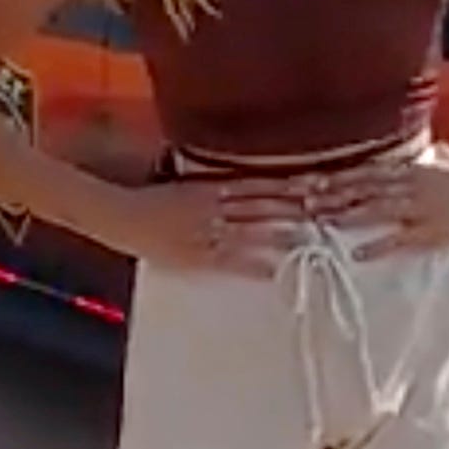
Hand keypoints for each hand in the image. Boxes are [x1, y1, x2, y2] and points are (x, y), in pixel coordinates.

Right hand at [104, 177, 313, 278]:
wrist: (122, 216)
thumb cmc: (153, 198)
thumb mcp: (187, 181)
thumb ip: (213, 180)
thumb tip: (240, 180)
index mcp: (213, 185)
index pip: (259, 183)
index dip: (288, 185)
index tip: (316, 184)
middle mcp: (216, 206)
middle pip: (263, 205)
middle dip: (295, 208)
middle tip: (326, 210)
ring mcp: (209, 232)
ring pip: (254, 231)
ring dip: (283, 234)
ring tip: (312, 237)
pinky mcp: (200, 257)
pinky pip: (234, 261)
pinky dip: (257, 265)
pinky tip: (278, 269)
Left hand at [292, 154, 448, 260]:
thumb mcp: (429, 167)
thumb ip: (404, 168)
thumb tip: (381, 168)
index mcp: (406, 171)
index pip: (363, 173)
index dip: (335, 178)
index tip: (307, 183)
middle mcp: (408, 185)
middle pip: (363, 188)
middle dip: (332, 194)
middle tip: (303, 201)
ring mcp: (418, 208)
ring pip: (377, 208)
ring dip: (348, 213)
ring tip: (322, 220)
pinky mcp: (430, 231)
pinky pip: (400, 238)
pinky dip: (377, 245)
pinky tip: (357, 252)